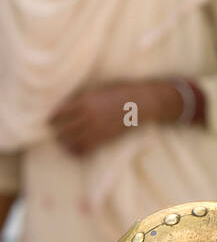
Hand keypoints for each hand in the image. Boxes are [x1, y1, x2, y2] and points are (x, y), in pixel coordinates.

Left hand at [49, 81, 184, 155]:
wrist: (141, 102)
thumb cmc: (121, 91)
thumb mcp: (99, 88)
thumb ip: (83, 97)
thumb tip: (69, 104)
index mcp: (85, 100)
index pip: (60, 113)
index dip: (52, 118)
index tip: (49, 121)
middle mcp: (88, 115)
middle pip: (63, 129)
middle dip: (57, 133)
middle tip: (54, 134)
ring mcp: (96, 128)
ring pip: (71, 142)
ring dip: (64, 144)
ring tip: (62, 143)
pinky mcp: (103, 138)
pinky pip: (84, 149)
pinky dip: (76, 152)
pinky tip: (74, 150)